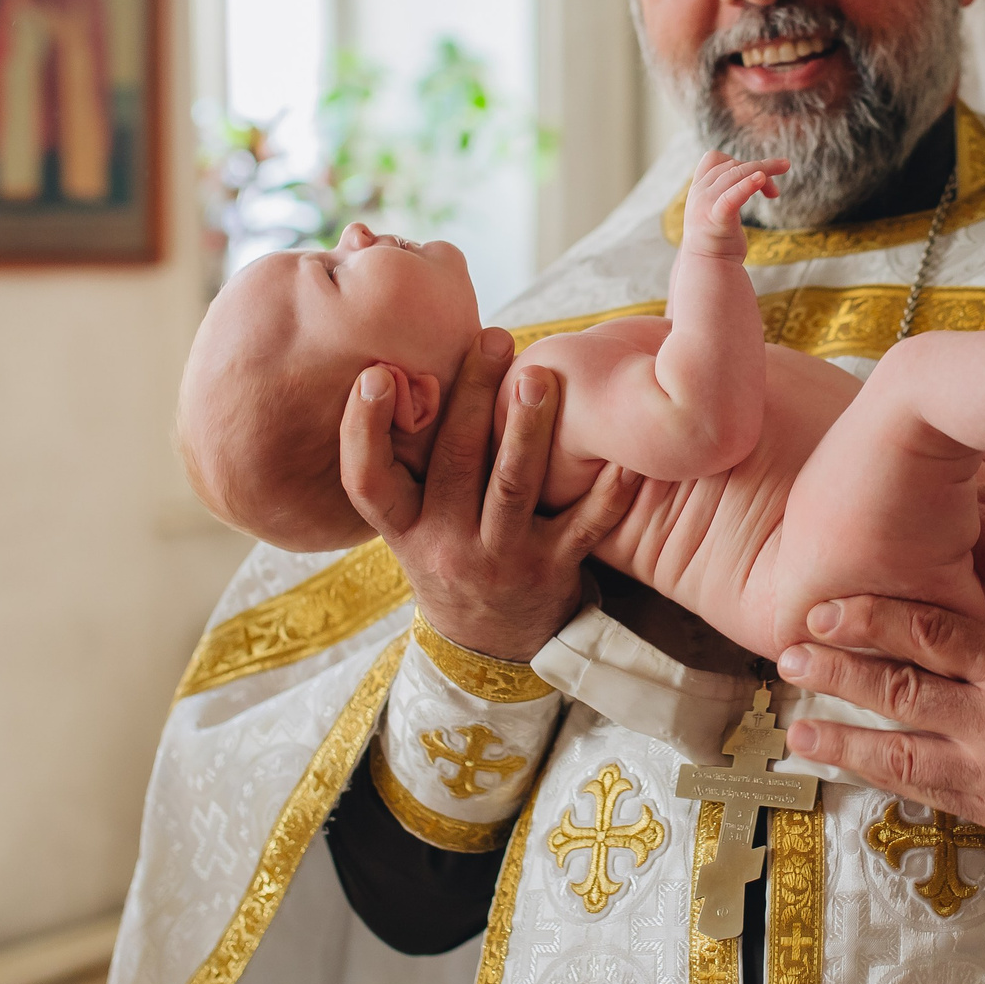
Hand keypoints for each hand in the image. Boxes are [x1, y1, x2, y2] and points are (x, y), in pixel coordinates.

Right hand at [341, 326, 640, 659]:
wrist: (492, 644)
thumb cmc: (454, 553)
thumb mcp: (417, 521)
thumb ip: (417, 459)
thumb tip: (415, 362)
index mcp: (404, 528)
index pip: (366, 480)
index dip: (364, 429)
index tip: (376, 374)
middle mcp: (445, 545)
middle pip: (453, 462)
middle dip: (472, 396)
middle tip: (491, 339)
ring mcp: (500, 560)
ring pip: (512, 487)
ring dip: (528, 429)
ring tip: (541, 376)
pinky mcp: (552, 571)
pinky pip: (584, 524)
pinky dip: (607, 487)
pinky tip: (621, 451)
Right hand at [686, 150, 786, 258]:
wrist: (707, 270)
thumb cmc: (720, 241)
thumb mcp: (720, 209)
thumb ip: (729, 191)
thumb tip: (757, 175)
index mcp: (699, 189)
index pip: (715, 158)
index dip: (738, 159)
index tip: (759, 175)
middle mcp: (699, 193)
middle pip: (732, 165)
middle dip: (761, 166)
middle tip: (785, 167)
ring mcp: (705, 205)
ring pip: (736, 174)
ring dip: (764, 168)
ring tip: (785, 165)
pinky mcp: (715, 218)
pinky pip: (731, 197)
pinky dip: (746, 186)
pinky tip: (760, 179)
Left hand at [777, 596, 984, 853]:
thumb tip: (927, 639)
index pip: (933, 633)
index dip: (872, 618)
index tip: (826, 610)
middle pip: (901, 692)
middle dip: (837, 674)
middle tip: (789, 655)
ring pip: (898, 755)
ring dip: (840, 740)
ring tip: (797, 727)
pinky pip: (924, 792)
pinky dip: (881, 775)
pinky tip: (848, 764)